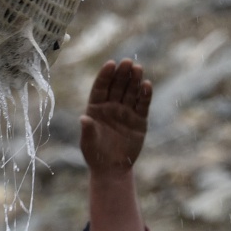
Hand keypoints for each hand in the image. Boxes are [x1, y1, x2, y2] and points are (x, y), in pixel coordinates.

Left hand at [80, 59, 151, 177]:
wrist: (112, 169)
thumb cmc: (95, 155)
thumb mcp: (88, 143)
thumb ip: (88, 130)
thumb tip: (84, 118)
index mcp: (96, 108)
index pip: (100, 87)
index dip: (105, 75)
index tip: (110, 63)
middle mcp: (111, 107)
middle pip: (117, 86)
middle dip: (122, 74)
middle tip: (128, 61)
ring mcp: (126, 112)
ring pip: (131, 92)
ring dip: (135, 80)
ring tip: (138, 68)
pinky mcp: (139, 120)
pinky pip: (143, 105)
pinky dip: (145, 95)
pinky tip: (147, 85)